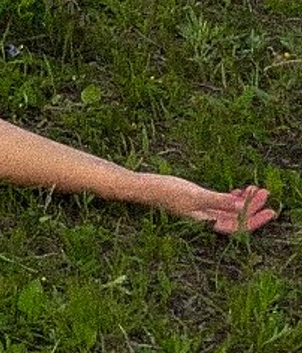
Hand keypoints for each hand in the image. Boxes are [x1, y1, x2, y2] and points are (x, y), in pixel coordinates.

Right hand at [142, 175, 277, 234]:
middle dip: (253, 207)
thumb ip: (219, 201)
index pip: (240, 226)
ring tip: (255, 189)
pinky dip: (232, 197)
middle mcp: (209, 219)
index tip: (269, 209)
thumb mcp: (195, 195)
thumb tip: (242, 206)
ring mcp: (204, 211)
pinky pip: (221, 203)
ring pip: (231, 209)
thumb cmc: (167, 192)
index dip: (256, 219)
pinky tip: (237, 190)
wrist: (145, 187)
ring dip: (244, 201)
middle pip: (238, 217)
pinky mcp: (198, 202)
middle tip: (266, 193)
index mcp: (209, 222)